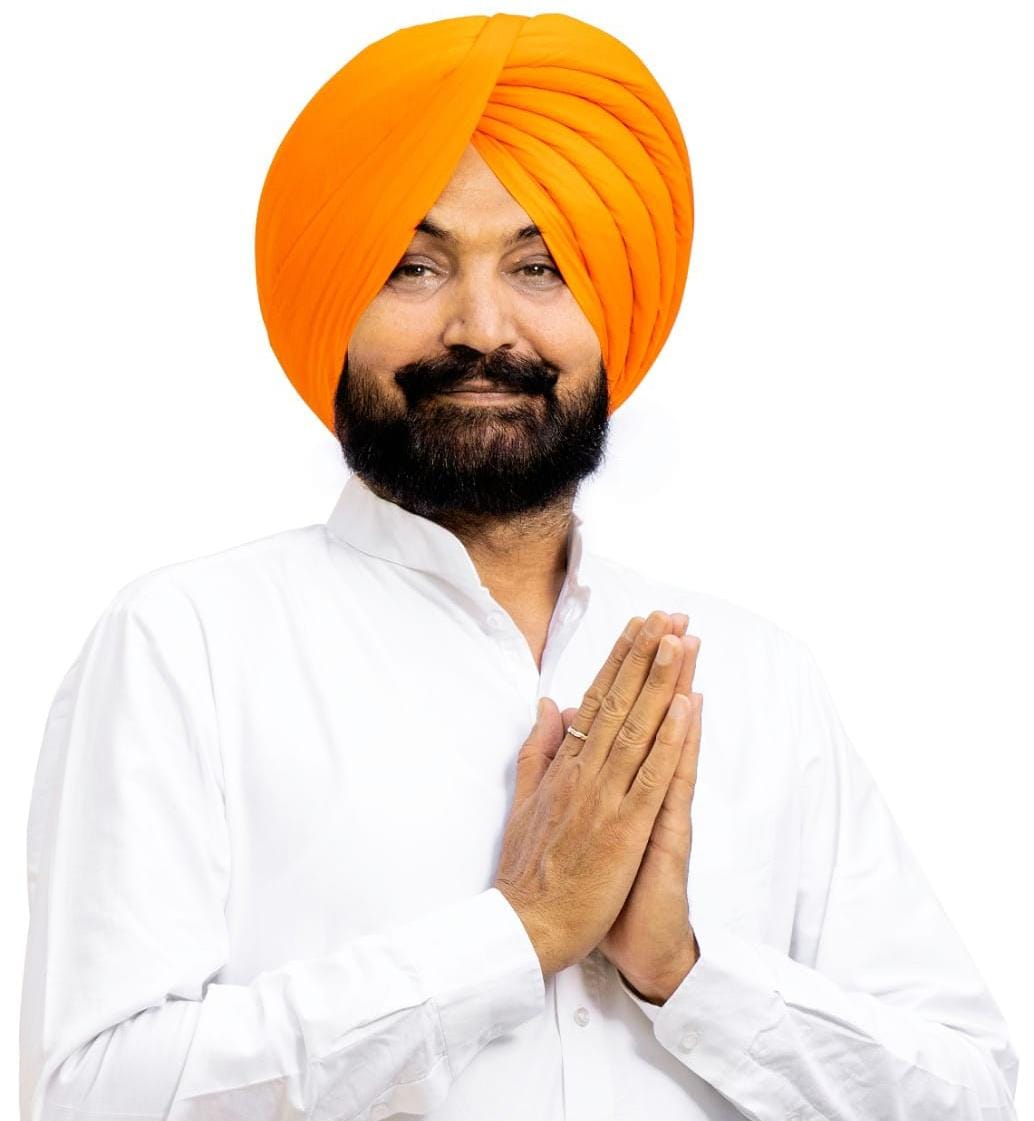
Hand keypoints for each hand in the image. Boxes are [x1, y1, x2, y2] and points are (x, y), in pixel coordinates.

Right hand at [493, 610, 694, 978]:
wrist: (524, 928)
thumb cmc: (526, 871)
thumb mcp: (524, 800)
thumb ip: (539, 750)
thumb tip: (549, 706)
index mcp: (565, 766)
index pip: (596, 699)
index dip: (620, 660)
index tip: (640, 625)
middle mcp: (584, 772)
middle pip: (619, 702)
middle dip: (646, 655)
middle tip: (669, 614)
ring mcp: (605, 797)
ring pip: (638, 728)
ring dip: (661, 681)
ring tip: (680, 639)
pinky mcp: (624, 828)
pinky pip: (651, 775)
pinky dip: (670, 739)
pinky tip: (685, 705)